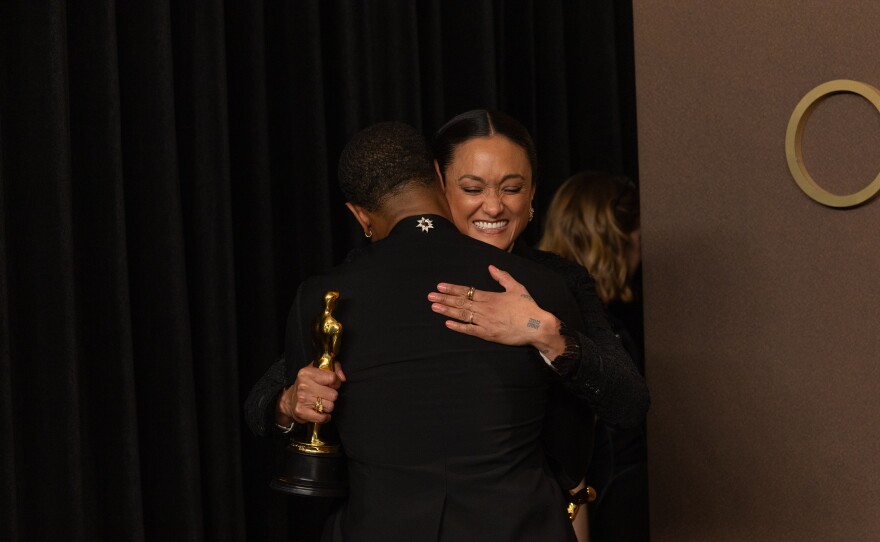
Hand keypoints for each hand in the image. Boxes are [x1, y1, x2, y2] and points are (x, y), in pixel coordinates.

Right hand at [276, 362, 345, 424]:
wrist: (290, 400)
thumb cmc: (307, 384)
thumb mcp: (318, 370)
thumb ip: (334, 368)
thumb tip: (342, 378)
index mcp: (307, 373)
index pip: (332, 378)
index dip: (336, 383)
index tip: (332, 385)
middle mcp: (303, 385)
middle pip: (333, 394)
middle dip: (332, 396)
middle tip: (325, 395)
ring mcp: (302, 399)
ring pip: (330, 406)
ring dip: (328, 406)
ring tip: (321, 402)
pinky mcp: (301, 412)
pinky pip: (323, 417)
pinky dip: (325, 417)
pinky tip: (321, 412)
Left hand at [428, 265, 561, 351]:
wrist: (537, 326)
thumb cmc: (528, 307)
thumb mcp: (517, 287)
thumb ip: (502, 276)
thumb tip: (490, 267)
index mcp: (491, 297)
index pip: (467, 291)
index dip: (452, 289)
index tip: (440, 286)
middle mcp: (485, 309)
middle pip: (461, 302)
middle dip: (444, 298)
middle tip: (430, 296)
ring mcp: (485, 322)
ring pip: (462, 315)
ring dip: (447, 311)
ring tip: (434, 307)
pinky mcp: (488, 334)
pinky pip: (470, 330)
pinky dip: (458, 327)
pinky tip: (448, 323)